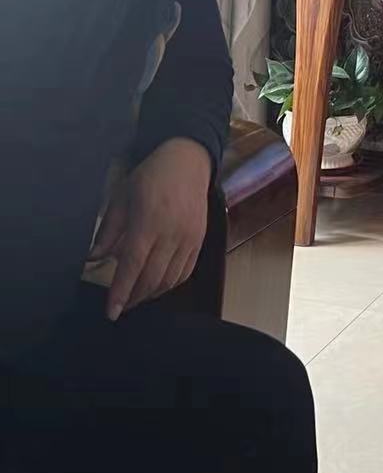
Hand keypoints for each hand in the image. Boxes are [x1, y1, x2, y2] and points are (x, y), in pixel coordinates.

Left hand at [92, 138, 211, 320]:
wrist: (188, 160)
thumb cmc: (150, 176)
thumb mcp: (122, 197)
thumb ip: (108, 231)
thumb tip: (93, 258)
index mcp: (148, 222)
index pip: (132, 266)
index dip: (120, 292)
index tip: (111, 313)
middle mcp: (171, 233)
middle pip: (152, 278)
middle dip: (134, 298)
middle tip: (121, 306)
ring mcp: (189, 238)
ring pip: (170, 279)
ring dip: (152, 293)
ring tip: (137, 296)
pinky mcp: (200, 239)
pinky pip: (186, 271)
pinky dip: (171, 284)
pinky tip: (158, 285)